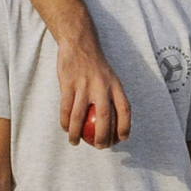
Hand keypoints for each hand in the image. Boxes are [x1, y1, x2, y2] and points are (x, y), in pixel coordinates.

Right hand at [56, 29, 130, 148]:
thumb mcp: (110, 78)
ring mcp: (84, 85)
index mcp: (115, 85)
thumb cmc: (96, 66)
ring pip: (80, 116)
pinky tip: (65, 129)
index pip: (124, 109)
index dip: (125, 127)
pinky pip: (65, 108)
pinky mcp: (68, 84)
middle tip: (99, 147)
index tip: (122, 140)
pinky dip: (65, 121)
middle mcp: (102, 86)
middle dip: (102, 136)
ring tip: (75, 142)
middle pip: (103, 117)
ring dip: (77, 133)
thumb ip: (112, 96)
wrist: (79, 43)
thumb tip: (115, 123)